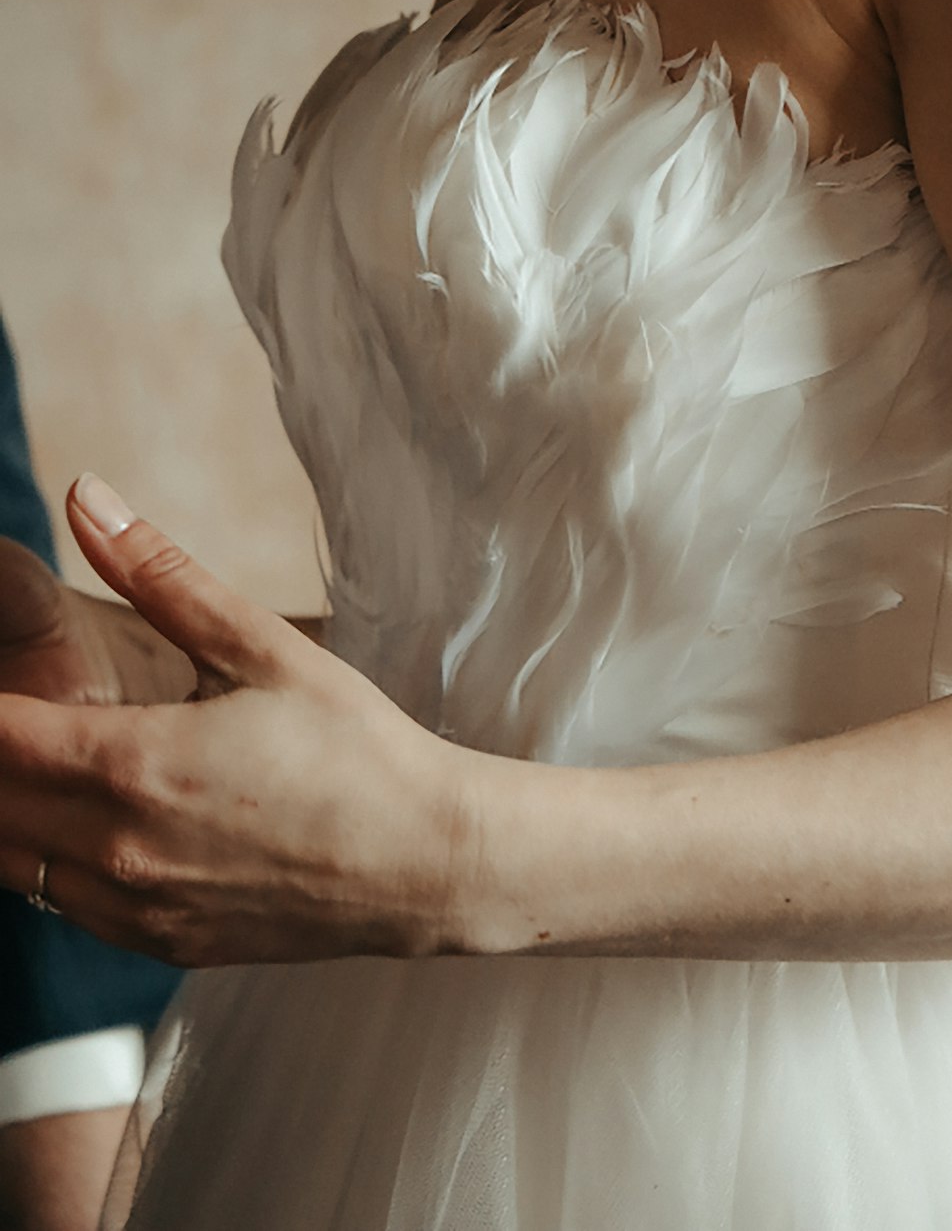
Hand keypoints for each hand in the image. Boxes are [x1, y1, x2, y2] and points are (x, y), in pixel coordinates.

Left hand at [0, 477, 474, 966]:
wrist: (423, 862)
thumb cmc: (352, 747)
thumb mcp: (260, 647)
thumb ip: (158, 573)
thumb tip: (84, 496)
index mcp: (132, 763)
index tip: (3, 670)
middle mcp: (115, 848)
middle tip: (21, 705)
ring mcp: (132, 909)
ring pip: (8, 860)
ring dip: (10, 804)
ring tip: (46, 752)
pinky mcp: (157, 942)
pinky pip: (58, 903)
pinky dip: (45, 856)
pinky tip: (89, 812)